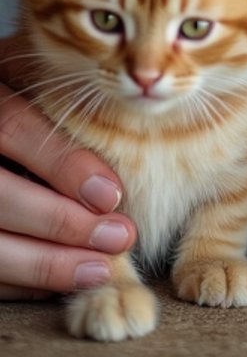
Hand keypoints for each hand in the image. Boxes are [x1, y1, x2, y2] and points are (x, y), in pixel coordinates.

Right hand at [0, 77, 135, 298]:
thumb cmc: (17, 93)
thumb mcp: (27, 79)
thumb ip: (58, 95)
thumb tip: (118, 132)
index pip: (13, 128)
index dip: (62, 163)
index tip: (111, 194)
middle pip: (1, 197)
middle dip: (62, 223)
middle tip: (119, 236)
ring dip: (47, 264)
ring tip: (101, 267)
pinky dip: (23, 281)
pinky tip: (64, 281)